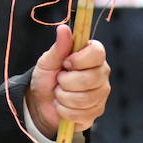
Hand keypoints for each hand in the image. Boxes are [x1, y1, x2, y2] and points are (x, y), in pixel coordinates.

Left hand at [24, 23, 109, 138]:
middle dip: (66, 82)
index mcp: (92, 56)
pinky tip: (62, 106)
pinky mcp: (96, 111)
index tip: (65, 63)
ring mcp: (101, 94)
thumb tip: (64, 28)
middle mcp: (101, 73)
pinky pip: (82, 113)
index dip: (79, 59)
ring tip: (59, 93)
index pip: (97, 52)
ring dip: (63, 97)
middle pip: (90, 79)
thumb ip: (58, 47)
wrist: (41, 102)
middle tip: (59, 80)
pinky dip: (65, 110)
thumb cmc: (47, 77)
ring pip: (85, 98)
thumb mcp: (47, 61)